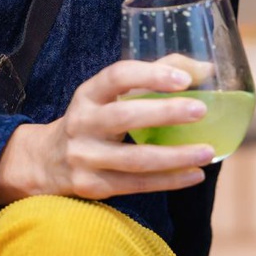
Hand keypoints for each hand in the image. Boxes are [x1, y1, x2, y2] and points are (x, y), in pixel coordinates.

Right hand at [0, 59, 214, 204]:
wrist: (47, 161)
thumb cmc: (95, 117)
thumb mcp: (111, 93)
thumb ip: (155, 74)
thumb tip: (206, 69)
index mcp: (89, 94)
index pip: (117, 76)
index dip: (150, 75)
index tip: (184, 79)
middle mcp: (82, 123)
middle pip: (125, 117)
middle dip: (166, 113)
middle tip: (201, 110)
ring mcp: (85, 157)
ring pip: (134, 159)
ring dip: (175, 156)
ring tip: (208, 152)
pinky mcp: (92, 186)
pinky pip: (136, 185)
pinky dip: (168, 181)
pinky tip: (194, 175)